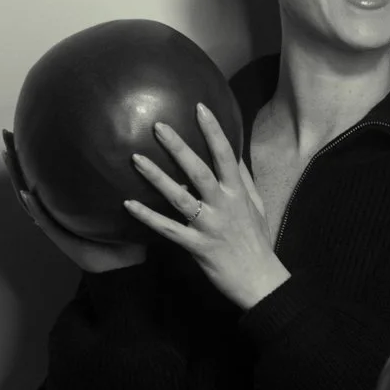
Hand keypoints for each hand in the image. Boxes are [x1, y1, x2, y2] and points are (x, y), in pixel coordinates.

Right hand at [2, 131, 147, 272]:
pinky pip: (46, 220)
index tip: (18, 130)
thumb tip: (124, 145)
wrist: (122, 260)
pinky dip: (35, 208)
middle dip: (15, 158)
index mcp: (62, 201)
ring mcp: (54, 223)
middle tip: (5, 134)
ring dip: (17, 177)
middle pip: (26, 180)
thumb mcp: (114, 197)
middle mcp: (53, 210)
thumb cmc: (121, 229)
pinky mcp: (61, 238)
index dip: (27, 154)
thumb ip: (112, 176)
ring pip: (28, 198)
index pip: (39, 173)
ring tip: (8, 156)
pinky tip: (27, 193)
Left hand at [124, 102, 289, 310]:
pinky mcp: (198, 247)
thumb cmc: (258, 242)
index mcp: (238, 193)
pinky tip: (129, 204)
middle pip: (199, 171)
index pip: (226, 156)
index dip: (213, 131)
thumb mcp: (257, 207)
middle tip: (158, 126)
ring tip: (136, 159)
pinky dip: (148, 217)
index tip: (199, 108)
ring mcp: (210, 226)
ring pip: (180, 198)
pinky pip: (169, 230)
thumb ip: (244, 180)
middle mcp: (224, 206)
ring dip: (157, 177)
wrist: (260, 281)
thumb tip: (234, 155)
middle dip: (178, 148)